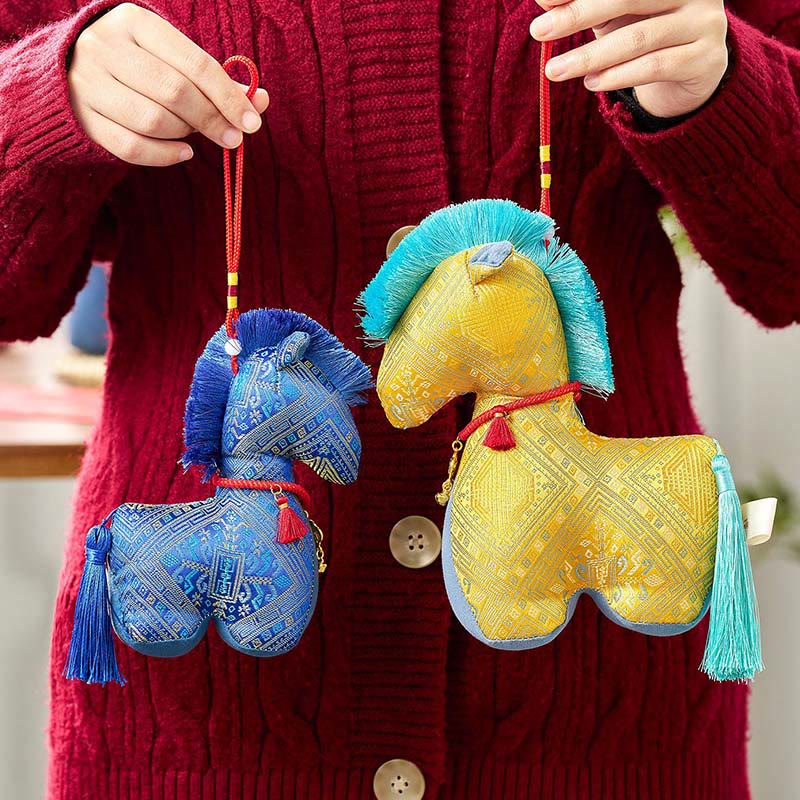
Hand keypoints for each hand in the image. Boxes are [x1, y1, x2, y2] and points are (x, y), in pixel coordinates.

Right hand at [68, 3, 269, 165]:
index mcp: (135, 22)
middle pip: (175, 93)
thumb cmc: (141, 65)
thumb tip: (261, 101)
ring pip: (153, 121)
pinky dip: (165, 156)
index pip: (195, 63)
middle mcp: (106, 47)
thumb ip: (217, 80)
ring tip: (195, 136)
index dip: (228, 97)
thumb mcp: (174, 59)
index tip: (252, 123)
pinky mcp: (82, 117)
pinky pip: (132, 147)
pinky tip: (183, 152)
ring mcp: (88, 83)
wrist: (71, 71)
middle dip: (212, 120)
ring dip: (185, 135)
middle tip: (232, 138)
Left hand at [530, 0, 727, 117]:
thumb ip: (581, 3)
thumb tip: (543, 0)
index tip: (542, 1)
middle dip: (577, 14)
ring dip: (590, 56)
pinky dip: (618, 76)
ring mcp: (706, 21)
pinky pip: (655, 67)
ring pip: (638, 38)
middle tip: (538, 30)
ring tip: (557, 70)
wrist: (691, 69)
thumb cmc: (643, 29)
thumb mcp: (609, 13)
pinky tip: (592, 83)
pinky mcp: (706, 58)